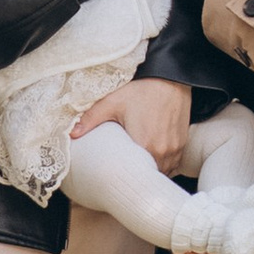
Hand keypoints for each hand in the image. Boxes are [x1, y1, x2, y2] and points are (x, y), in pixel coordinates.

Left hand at [72, 75, 190, 171]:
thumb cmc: (142, 89)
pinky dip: (164, 163)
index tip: (117, 175)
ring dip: (152, 170)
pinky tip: (152, 157)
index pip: (135, 174)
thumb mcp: (113, 102)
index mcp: (145, 145)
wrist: (171, 78)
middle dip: (138, 175)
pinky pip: (173, 163)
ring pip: (163, 171)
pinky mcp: (182, 143)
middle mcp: (163, 151)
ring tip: (138, 167)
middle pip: (149, 175)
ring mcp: (174, 148)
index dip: (125, 176)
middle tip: (125, 172)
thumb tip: (71, 133)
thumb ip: (91, 119)